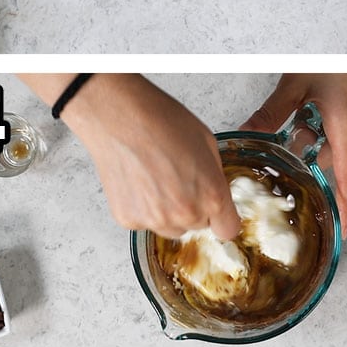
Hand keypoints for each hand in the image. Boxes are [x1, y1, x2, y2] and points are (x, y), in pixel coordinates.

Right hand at [22, 75, 240, 239]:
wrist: (119, 117)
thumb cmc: (161, 121)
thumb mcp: (207, 143)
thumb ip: (215, 176)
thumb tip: (212, 190)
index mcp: (212, 196)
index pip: (227, 229)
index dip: (222, 216)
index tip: (214, 209)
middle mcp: (184, 215)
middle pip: (197, 225)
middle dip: (192, 207)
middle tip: (176, 178)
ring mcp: (154, 220)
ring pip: (169, 227)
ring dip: (166, 211)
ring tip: (153, 179)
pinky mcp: (127, 219)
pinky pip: (141, 220)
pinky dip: (140, 206)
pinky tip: (135, 181)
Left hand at [242, 74, 346, 235]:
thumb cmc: (331, 54)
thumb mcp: (294, 85)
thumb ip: (271, 114)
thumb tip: (246, 135)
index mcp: (346, 126)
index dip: (345, 207)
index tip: (342, 231)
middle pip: (330, 159)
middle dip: (305, 153)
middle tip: (287, 138)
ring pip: (332, 144)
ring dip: (311, 136)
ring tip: (300, 110)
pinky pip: (337, 132)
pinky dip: (319, 127)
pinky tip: (308, 108)